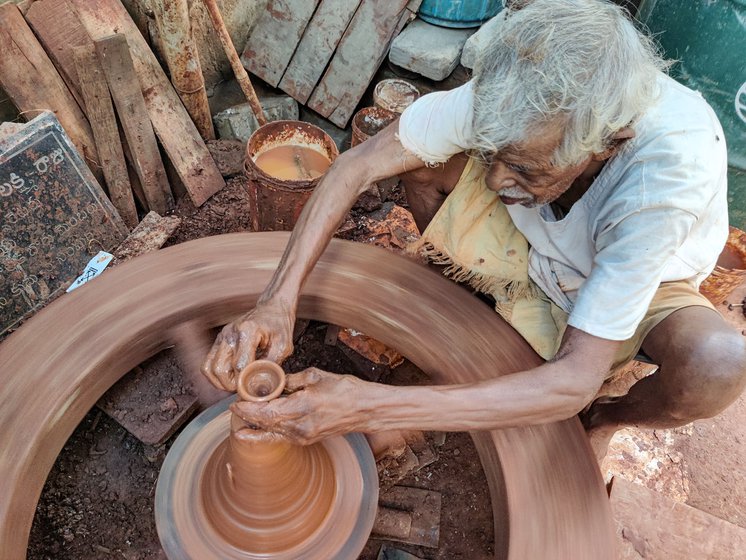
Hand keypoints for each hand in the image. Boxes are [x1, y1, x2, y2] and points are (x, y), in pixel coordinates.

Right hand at [201, 298, 294, 391]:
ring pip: (209, 369)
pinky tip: (231, 378)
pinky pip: (207, 364)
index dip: (247, 382)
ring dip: (222, 383)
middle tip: (246, 388)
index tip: (256, 387)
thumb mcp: (284, 346)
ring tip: (238, 384)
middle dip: (232, 385)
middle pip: (220, 370)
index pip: (240, 366)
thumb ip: (272, 365)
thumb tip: (261, 386)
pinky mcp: (218, 341)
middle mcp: (229, 334)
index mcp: (247, 332)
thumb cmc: (279, 326)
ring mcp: (221, 337)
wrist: (272, 309)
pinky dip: (215, 376)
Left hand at [230, 368, 367, 444]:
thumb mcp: (315, 376)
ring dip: (257, 425)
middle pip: (265, 426)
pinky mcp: (307, 439)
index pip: (265, 414)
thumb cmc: (344, 390)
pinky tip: (262, 424)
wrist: (364, 409)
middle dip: (248, 418)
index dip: (247, 411)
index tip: (235, 404)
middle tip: (236, 408)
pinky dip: (269, 430)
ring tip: (244, 416)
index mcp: (301, 408)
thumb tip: (274, 382)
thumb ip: (290, 380)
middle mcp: (300, 427)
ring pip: (272, 433)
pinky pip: (282, 436)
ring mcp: (304, 436)